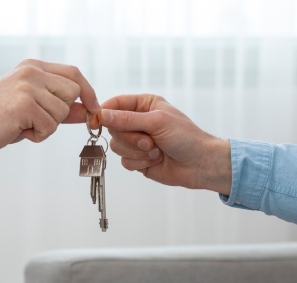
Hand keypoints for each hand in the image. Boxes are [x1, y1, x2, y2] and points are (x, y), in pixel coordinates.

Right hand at [0, 59, 99, 162]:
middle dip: (61, 113)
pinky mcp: (24, 104)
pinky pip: (50, 126)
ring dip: (47, 127)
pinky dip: (38, 135)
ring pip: (61, 112)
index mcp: (33, 67)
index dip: (87, 92)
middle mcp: (31, 71)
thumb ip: (60, 107)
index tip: (93, 109)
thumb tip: (86, 111)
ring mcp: (27, 86)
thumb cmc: (0, 119)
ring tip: (25, 125)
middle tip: (38, 120)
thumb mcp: (33, 108)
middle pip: (72, 92)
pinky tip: (20, 131)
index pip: (74, 73)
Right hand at [98, 94, 231, 192]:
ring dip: (137, 152)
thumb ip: (127, 119)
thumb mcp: (157, 122)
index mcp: (144, 105)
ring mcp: (137, 142)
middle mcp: (138, 122)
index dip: (105, 113)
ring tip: (156, 152)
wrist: (199, 164)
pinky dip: (139, 163)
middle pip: (113, 129)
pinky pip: (125, 162)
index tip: (97, 121)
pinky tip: (155, 160)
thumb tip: (102, 114)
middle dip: (130, 138)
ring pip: (117, 147)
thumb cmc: (185, 137)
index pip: (115, 104)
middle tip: (149, 142)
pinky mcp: (138, 160)